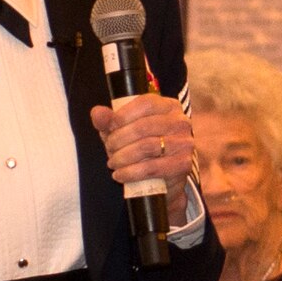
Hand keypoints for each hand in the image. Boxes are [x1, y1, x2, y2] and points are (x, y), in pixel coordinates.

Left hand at [90, 94, 193, 223]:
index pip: (146, 103)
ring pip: (146, 147)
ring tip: (112, 162)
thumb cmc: (142, 147)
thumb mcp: (124, 130)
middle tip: (108, 148)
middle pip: (143, 126)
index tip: (109, 128)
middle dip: (119, 139)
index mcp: (168, 106)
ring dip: (123, 157)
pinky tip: (119, 174)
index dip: (123, 115)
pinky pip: (152, 168)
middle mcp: (180, 122)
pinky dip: (131, 172)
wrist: (163, 177)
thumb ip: (109, 120)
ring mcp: (184, 143)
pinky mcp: (183, 164)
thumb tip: (98, 113)